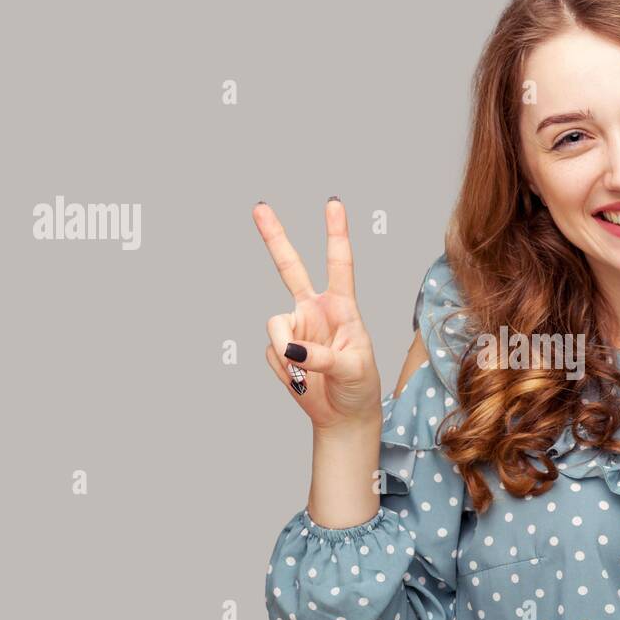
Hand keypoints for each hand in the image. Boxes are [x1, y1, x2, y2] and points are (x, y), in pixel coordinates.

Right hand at [256, 198, 382, 433]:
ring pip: (275, 327)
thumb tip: (292, 348)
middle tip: (259, 207)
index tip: (333, 204)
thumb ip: (324, 356)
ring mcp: (295, 329)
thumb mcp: (353, 370)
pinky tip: (301, 380)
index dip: (336, 234)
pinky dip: (285, 371)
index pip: (340, 264)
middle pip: (290, 267)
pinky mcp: (280, 349)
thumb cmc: (360, 388)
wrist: (343, 416)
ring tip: (307, 373)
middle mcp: (315, 311)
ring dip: (287, 353)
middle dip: (275, 237)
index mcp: (342, 307)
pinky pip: (272, 353)